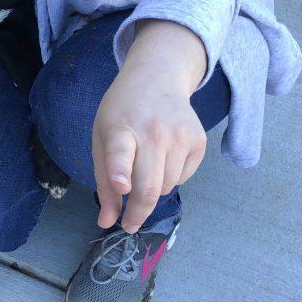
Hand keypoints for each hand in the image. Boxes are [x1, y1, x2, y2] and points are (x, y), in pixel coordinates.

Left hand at [91, 22, 207, 232]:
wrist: (156, 78)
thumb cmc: (122, 113)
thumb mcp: (101, 139)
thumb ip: (104, 182)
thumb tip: (106, 222)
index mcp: (120, 129)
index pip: (120, 151)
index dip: (120, 171)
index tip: (122, 185)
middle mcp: (153, 132)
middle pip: (149, 187)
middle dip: (138, 213)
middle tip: (129, 224)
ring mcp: (180, 136)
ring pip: (167, 188)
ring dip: (154, 190)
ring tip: (145, 166)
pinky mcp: (199, 141)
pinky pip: (183, 178)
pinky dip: (171, 178)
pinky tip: (164, 155)